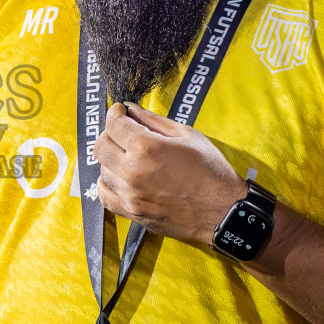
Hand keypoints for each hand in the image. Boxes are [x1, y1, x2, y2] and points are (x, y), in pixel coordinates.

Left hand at [93, 102, 243, 244]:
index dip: (115, 113)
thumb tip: (131, 109)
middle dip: (110, 133)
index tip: (120, 111)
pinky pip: (104, 196)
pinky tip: (120, 177)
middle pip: (100, 146)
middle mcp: (133, 172)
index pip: (113, 124)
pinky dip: (107, 183)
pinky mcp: (133, 213)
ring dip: (111, 159)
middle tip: (123, 132)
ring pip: (102, 170)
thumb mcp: (187, 136)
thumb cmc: (211, 171)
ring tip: (128, 156)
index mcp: (147, 149)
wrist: (223, 212)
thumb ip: (154, 121)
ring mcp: (130, 196)